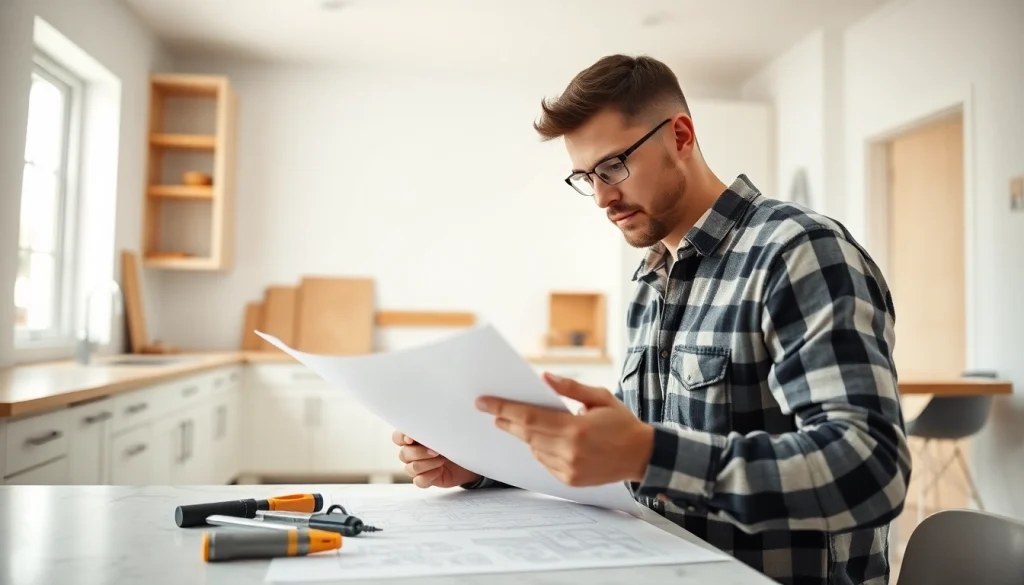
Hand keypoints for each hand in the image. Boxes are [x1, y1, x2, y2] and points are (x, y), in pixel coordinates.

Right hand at [392, 430, 480, 487]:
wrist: (467, 458)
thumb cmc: (453, 441)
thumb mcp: (444, 432)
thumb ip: (433, 429)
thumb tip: (428, 425)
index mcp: (413, 439)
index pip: (397, 438)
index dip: (401, 438)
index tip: (411, 439)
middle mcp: (411, 453)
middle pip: (403, 454)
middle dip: (419, 452)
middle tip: (436, 451)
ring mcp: (417, 467)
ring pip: (410, 468)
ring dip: (426, 464)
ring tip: (441, 460)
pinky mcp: (424, 479)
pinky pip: (419, 481)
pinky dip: (429, 476)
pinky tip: (440, 470)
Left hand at [475, 373, 653, 486]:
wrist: (642, 455)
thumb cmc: (622, 423)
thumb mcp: (600, 398)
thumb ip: (570, 388)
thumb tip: (544, 378)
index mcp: (575, 429)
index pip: (529, 418)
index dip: (504, 409)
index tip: (483, 402)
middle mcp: (569, 452)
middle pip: (526, 434)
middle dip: (506, 421)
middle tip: (491, 411)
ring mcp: (569, 469)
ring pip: (534, 449)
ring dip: (526, 435)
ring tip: (522, 423)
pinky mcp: (570, 480)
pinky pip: (544, 461)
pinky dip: (540, 449)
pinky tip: (547, 440)